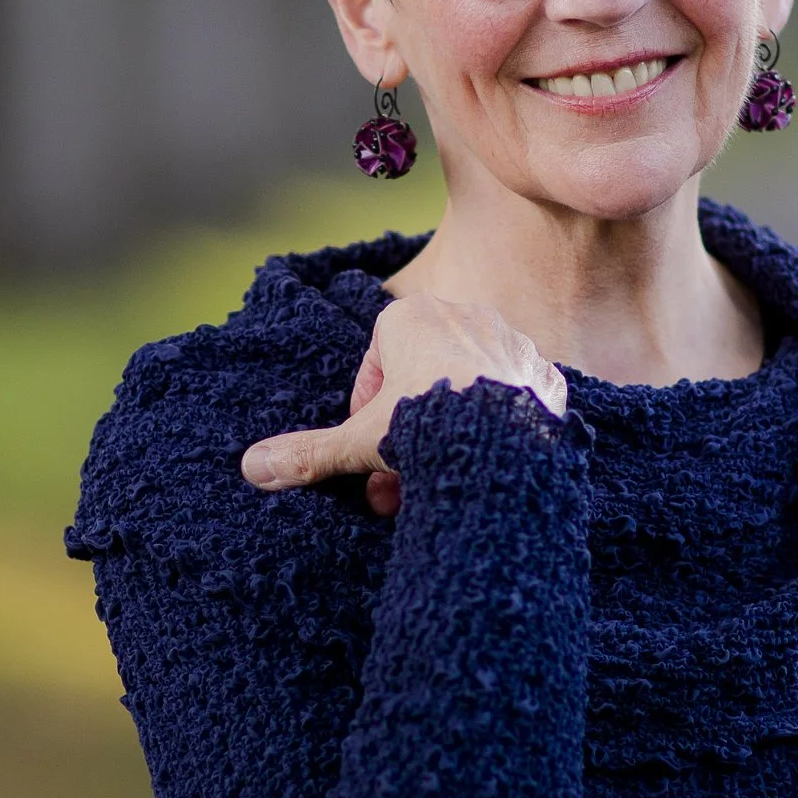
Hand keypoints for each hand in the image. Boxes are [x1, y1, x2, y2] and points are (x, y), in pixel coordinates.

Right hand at [240, 295, 566, 508]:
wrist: (506, 443)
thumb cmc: (429, 426)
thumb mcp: (359, 441)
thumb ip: (309, 451)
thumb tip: (252, 467)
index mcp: (414, 316)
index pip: (378, 361)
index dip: (369, 411)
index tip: (370, 449)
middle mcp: (467, 315)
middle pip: (425, 379)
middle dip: (409, 432)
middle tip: (400, 482)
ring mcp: (512, 343)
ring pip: (468, 390)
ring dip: (452, 429)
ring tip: (442, 478)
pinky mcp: (545, 375)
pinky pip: (514, 399)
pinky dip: (499, 428)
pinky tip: (488, 462)